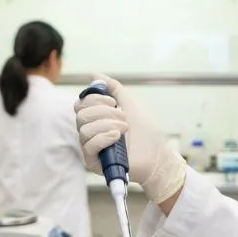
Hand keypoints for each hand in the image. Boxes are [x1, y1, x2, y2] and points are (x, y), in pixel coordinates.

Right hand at [75, 74, 187, 203]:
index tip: (114, 102)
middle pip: (80, 115)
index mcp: (96, 118)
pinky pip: (88, 145)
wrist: (157, 155)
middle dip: (104, 112)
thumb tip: (94, 74)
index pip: (81, 104)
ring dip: (107, 125)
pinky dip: (103, 137)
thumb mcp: (130, 103)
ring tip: (124, 129)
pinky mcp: (93, 162)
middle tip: (123, 118)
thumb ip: (113, 88)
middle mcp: (90, 131)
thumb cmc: (146, 132)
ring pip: (84, 129)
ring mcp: (91, 147)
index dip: (95, 99)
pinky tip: (117, 137)